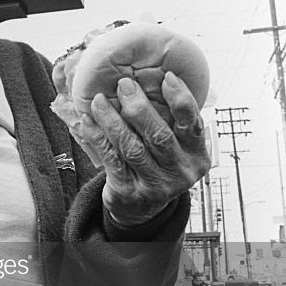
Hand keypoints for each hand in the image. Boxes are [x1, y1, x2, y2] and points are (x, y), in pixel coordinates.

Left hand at [79, 71, 210, 226]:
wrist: (140, 209)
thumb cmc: (158, 166)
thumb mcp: (176, 148)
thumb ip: (172, 121)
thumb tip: (157, 76)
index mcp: (196, 156)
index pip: (193, 125)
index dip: (181, 100)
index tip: (167, 77)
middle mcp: (179, 172)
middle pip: (159, 136)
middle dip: (140, 108)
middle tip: (124, 85)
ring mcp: (154, 185)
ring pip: (132, 147)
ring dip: (113, 121)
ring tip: (99, 101)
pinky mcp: (128, 191)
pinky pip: (111, 159)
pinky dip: (98, 137)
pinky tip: (89, 121)